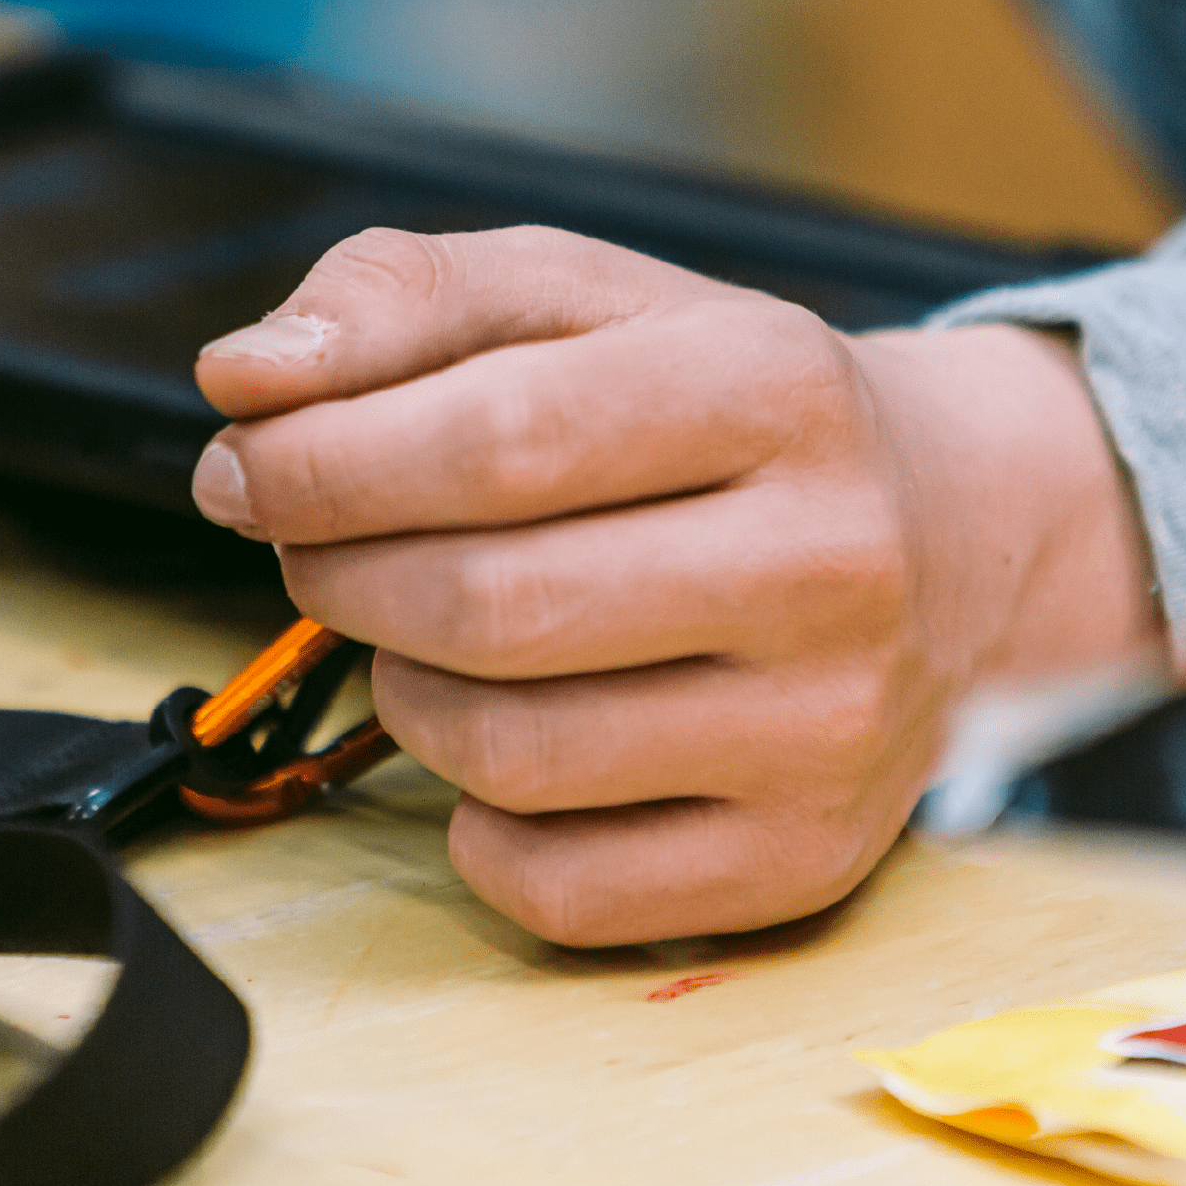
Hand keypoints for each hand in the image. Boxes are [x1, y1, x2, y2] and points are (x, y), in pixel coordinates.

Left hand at [191, 227, 1164, 945]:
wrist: (943, 535)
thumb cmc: (719, 410)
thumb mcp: (581, 297)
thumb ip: (406, 299)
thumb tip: (247, 377)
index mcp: (772, 385)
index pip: (495, 439)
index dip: (322, 463)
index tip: (242, 467)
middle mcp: (829, 563)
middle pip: (487, 606)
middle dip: (339, 575)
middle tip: (312, 547)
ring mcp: (828, 731)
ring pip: (507, 755)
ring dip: (400, 689)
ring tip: (421, 630)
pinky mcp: (803, 860)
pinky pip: (556, 887)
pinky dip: (474, 823)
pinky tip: (503, 740)